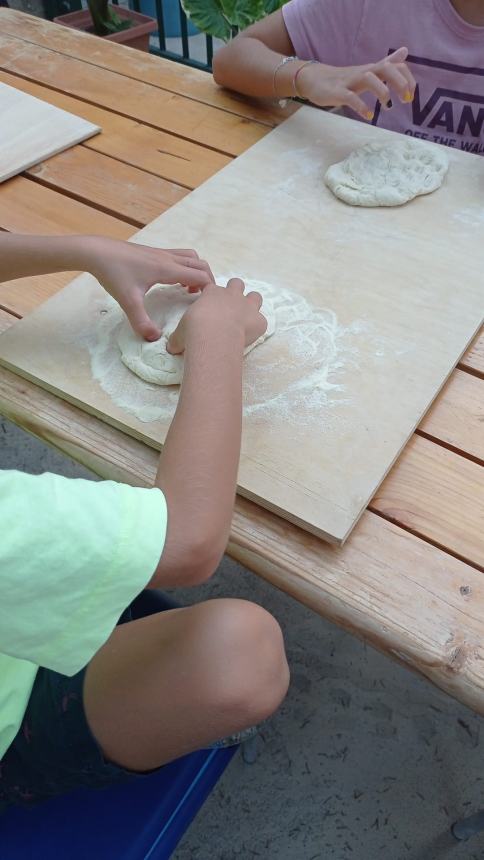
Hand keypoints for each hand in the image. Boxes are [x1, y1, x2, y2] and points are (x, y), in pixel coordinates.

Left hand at [84, 236, 213, 340]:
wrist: (97, 251)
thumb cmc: (114, 274)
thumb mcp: (127, 301)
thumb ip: (141, 321)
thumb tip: (154, 338)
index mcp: (167, 269)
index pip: (200, 276)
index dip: (209, 290)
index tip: (207, 305)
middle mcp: (168, 258)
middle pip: (200, 265)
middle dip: (207, 281)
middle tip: (202, 300)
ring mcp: (162, 253)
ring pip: (191, 258)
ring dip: (196, 272)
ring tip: (189, 290)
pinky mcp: (154, 252)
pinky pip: (180, 257)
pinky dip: (185, 268)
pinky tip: (173, 282)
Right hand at [167, 278, 266, 354]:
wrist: (213, 335)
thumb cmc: (194, 330)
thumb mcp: (180, 333)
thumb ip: (177, 338)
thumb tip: (171, 347)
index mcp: (211, 293)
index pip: (213, 288)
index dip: (211, 297)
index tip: (208, 308)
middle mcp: (231, 295)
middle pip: (237, 284)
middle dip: (235, 292)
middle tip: (229, 308)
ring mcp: (247, 306)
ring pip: (256, 296)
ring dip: (252, 305)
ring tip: (245, 318)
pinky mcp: (259, 321)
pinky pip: (261, 321)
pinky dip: (257, 328)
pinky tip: (249, 337)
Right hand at [297, 47, 415, 119]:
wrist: (315, 80)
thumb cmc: (344, 79)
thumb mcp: (368, 71)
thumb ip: (386, 63)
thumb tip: (405, 52)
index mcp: (372, 69)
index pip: (395, 66)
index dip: (407, 79)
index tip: (411, 96)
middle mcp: (363, 72)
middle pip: (385, 68)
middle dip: (399, 82)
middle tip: (405, 100)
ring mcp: (350, 81)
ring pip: (369, 79)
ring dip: (382, 91)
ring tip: (388, 107)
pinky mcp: (338, 92)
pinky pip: (350, 98)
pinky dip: (361, 107)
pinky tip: (369, 116)